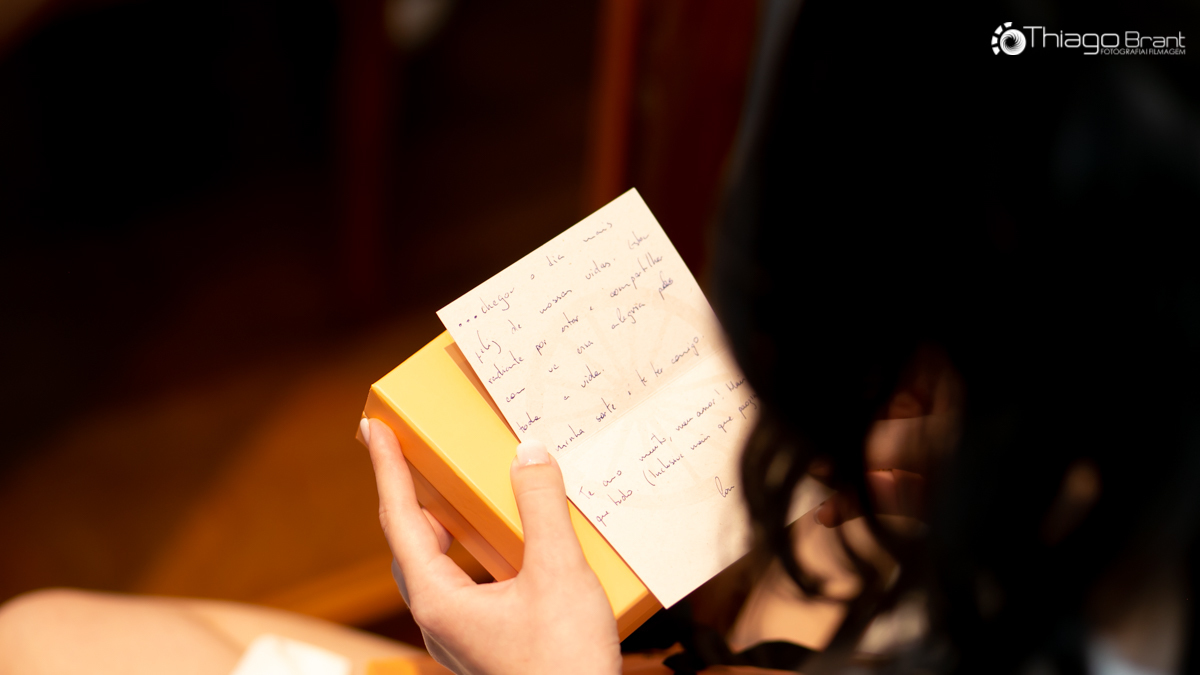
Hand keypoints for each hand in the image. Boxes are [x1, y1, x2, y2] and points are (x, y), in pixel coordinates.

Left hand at [363, 419, 620, 674]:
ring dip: (439, 524)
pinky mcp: (483, 642)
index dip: (387, 468)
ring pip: (435, 566)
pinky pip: (463, 584)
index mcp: (438, 599)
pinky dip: (469, 552)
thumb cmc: (562, 663)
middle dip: (407, 493)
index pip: (400, 518)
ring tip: (449, 490)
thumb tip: (529, 455)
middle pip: (409, 542)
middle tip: (404, 452)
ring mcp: (459, 634)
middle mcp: (438, 618)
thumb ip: (541, 509)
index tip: (372, 428)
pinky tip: (502, 544)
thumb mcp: (558, 574)